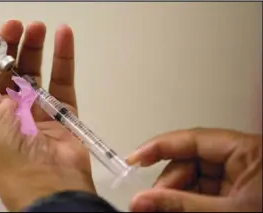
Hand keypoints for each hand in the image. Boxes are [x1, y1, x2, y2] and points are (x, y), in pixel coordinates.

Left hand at [0, 7, 94, 210]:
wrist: (50, 184)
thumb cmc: (9, 154)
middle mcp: (7, 110)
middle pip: (7, 69)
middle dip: (10, 44)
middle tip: (17, 25)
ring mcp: (35, 110)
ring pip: (34, 72)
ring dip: (35, 48)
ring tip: (38, 27)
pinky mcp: (60, 111)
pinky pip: (61, 81)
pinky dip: (63, 59)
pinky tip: (64, 37)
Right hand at [127, 128, 261, 211]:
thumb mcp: (225, 212)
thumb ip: (180, 205)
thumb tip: (142, 200)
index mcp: (247, 151)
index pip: (192, 139)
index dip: (159, 146)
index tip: (135, 159)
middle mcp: (241, 159)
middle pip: (189, 160)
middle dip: (168, 183)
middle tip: (149, 203)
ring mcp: (237, 175)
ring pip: (193, 177)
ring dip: (175, 194)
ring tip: (161, 210)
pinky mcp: (235, 191)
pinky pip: (202, 190)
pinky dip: (187, 202)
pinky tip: (176, 210)